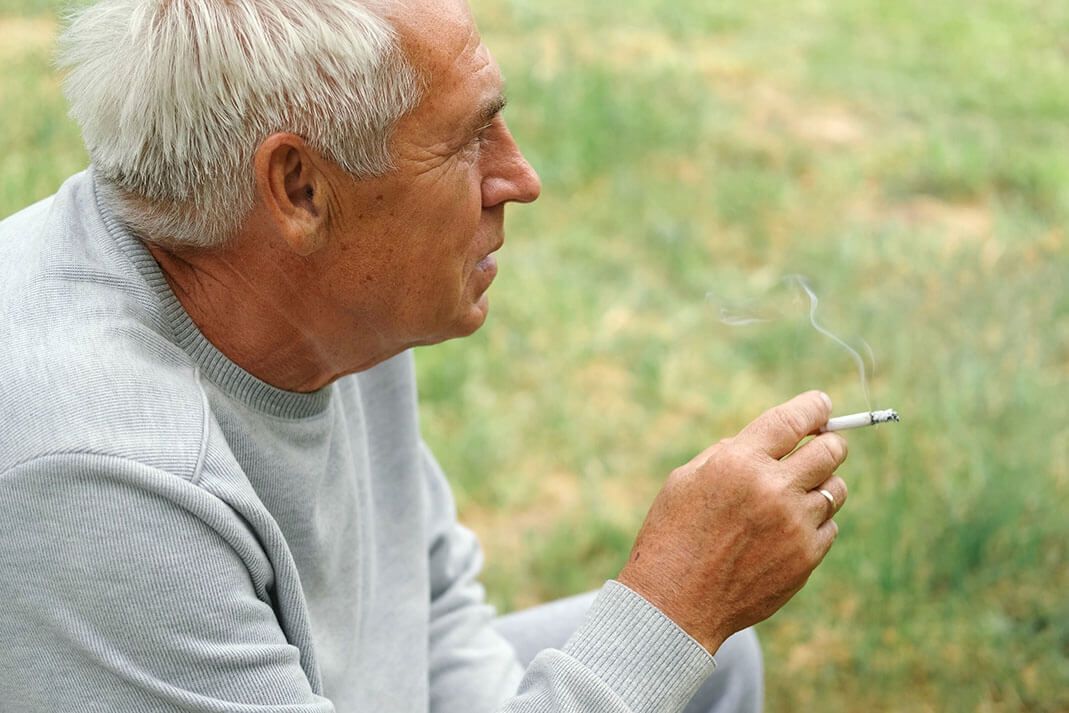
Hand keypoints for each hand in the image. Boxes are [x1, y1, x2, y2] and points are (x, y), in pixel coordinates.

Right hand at [617, 391, 847, 653]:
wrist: (675, 603)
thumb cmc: (673, 535)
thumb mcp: (686, 479)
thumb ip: (731, 453)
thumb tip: (772, 439)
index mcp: (738, 462)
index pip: (793, 420)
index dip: (813, 407)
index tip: (821, 404)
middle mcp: (773, 489)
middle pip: (830, 450)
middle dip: (827, 442)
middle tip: (819, 445)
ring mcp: (794, 525)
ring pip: (835, 488)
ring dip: (821, 483)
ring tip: (794, 494)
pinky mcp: (806, 557)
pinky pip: (829, 526)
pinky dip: (813, 522)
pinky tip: (785, 530)